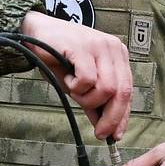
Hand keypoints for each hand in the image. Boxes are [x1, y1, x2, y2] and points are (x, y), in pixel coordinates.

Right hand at [20, 9, 132, 140]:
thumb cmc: (58, 55)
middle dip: (111, 117)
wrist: (36, 31)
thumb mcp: (79, 81)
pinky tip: (68, 79)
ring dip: (87, 98)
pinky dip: (76, 87)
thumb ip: (94, 100)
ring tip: (73, 89)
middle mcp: (113, 49)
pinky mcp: (82, 47)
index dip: (123, 115)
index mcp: (118, 55)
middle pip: (122, 92)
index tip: (115, 134)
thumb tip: (103, 125)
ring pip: (106, 89)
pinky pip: (87, 79)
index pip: (128, 90)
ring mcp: (99, 46)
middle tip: (99, 132)